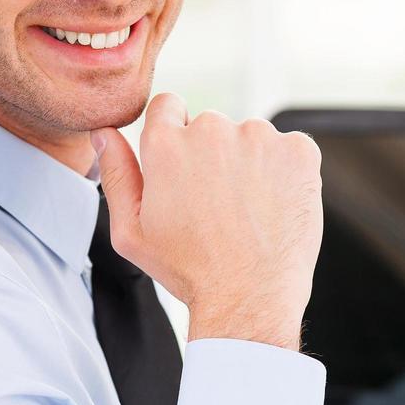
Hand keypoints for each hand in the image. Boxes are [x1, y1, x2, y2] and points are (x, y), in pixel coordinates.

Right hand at [95, 93, 322, 348]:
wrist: (249, 298)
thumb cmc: (188, 270)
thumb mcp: (131, 231)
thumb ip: (116, 174)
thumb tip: (105, 132)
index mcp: (167, 144)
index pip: (168, 106)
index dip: (175, 135)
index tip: (188, 167)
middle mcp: (212, 129)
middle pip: (211, 125)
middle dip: (213, 155)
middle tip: (218, 205)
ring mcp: (259, 137)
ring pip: (251, 138)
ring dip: (250, 163)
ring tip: (248, 212)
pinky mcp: (299, 150)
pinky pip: (289, 149)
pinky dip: (286, 172)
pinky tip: (275, 207)